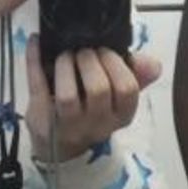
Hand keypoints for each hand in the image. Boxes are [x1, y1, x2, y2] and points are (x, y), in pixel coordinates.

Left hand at [24, 36, 161, 162]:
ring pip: (68, 96)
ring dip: (66, 66)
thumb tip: (153, 64)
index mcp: (120, 115)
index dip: (116, 65)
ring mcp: (67, 124)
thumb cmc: (92, 112)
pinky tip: (36, 42)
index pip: (127, 90)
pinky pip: (37, 87)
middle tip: (83, 51)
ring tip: (66, 54)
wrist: (60, 146)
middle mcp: (97, 124)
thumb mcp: (117, 98)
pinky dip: (34, 61)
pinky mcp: (41, 118)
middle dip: (91, 61)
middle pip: (99, 89)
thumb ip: (136, 77)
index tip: (106, 51)